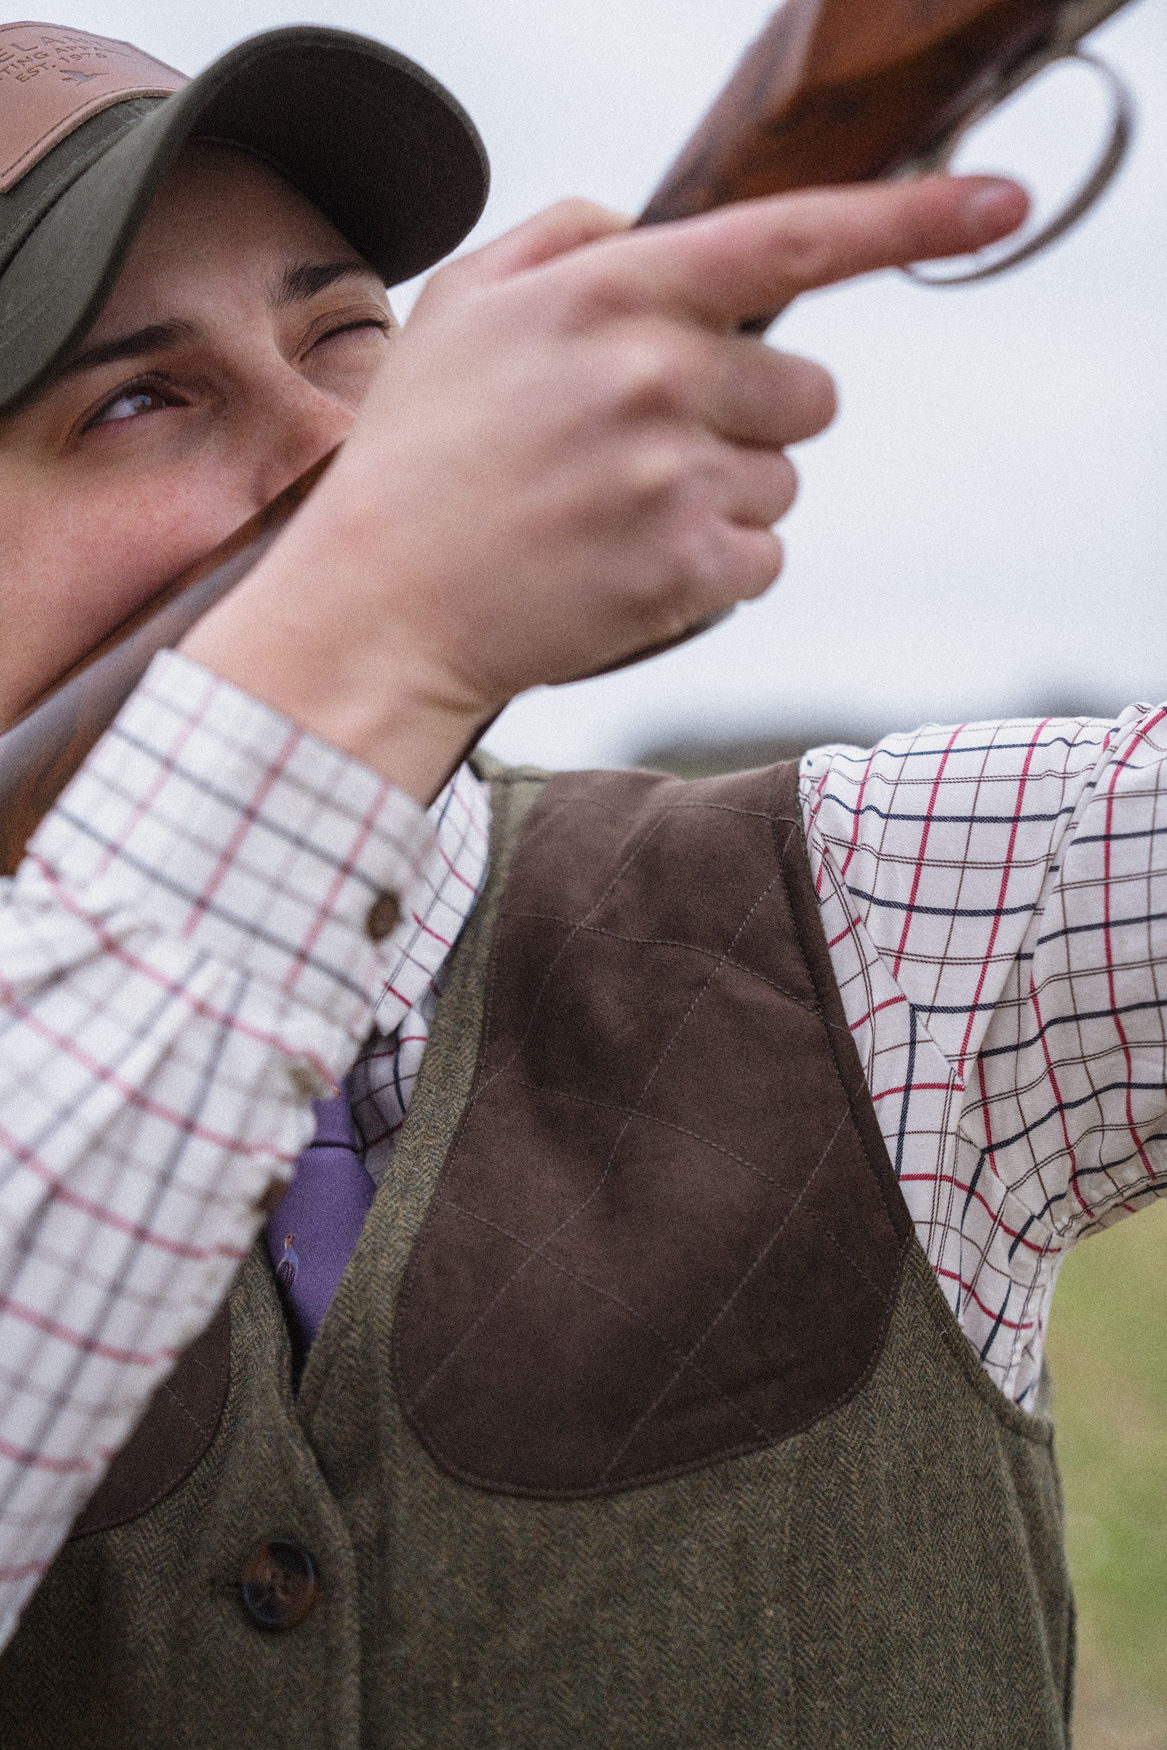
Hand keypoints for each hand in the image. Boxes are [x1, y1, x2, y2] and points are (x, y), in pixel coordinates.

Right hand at [181, 174, 1025, 801]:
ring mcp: (671, 478)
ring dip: (723, 500)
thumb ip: (563, 238)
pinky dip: (713, 571)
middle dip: (749, 420)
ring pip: (783, 483)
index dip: (909, 219)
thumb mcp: (458, 308)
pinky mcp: (684, 572)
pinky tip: (629, 569)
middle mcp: (652, 376)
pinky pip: (763, 561)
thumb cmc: (417, 458)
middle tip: (646, 453)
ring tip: (616, 519)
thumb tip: (647, 225)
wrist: (379, 609)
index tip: (998, 204)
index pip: (789, 239)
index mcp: (608, 295)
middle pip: (806, 391)